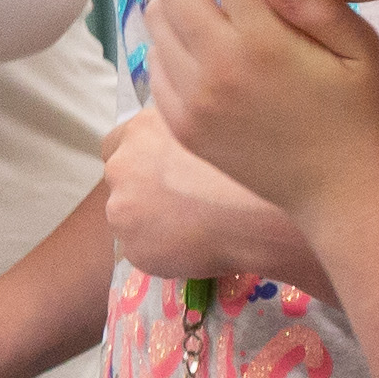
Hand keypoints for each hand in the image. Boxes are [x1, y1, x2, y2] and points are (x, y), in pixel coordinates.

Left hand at [97, 107, 319, 300]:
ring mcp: (121, 209)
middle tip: (183, 200)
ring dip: (151, 221)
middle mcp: (121, 166)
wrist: (263, 214)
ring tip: (195, 226)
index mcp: (140, 130)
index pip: (115, 143)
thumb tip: (176, 144)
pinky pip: (144, 249)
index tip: (159, 169)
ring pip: (129, 216)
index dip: (137, 157)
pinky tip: (196, 246)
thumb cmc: (248, 165)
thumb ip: (178, 131)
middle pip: (121, 179)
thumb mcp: (208, 127)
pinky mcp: (133, 247)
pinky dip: (163, 250)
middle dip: (143, 188)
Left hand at [142, 0, 378, 219]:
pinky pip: (155, 63)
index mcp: (263, 44)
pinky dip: (170, 38)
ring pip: (154, 21)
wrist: (346, 196)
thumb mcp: (366, 54)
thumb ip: (321, 6)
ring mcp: (190, 100)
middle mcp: (215, 69)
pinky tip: (203, 38)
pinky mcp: (180, 125)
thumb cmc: (367, 118)